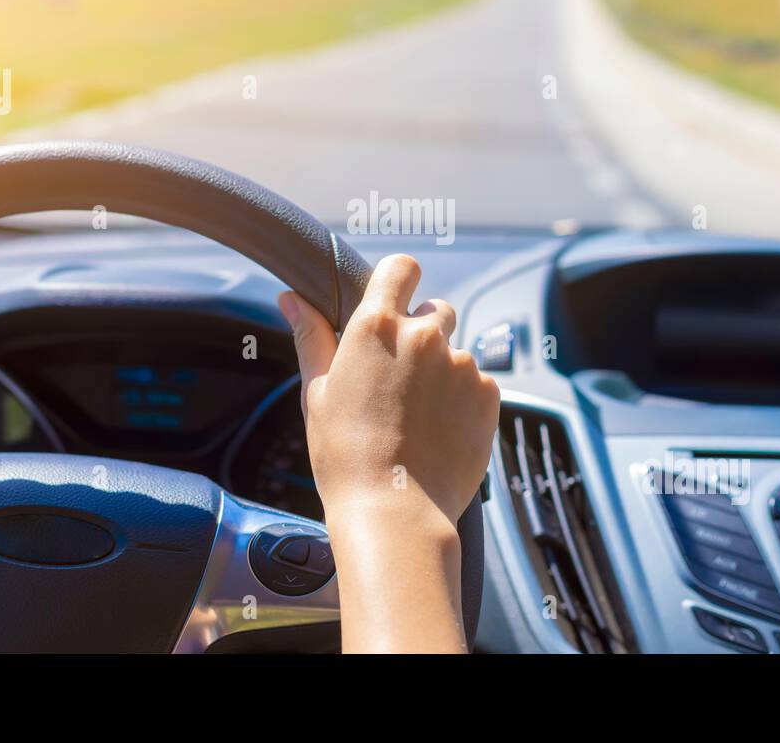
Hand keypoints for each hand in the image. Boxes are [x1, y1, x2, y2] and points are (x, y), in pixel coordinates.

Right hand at [278, 253, 499, 651]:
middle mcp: (425, 336)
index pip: (402, 268)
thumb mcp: (318, 391)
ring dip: (442, 372)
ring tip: (418, 417)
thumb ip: (311, 336)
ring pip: (455, 352)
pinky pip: (477, 384)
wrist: (395, 512)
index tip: (394, 299)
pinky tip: (439, 431)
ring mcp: (462, 364)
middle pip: (435, 309)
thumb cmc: (345, 456)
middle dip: (422, 332)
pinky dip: (463, 400)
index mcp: (377, 327)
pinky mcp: (489, 394)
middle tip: (400, 377)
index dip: (399, 280)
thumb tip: (291, 299)